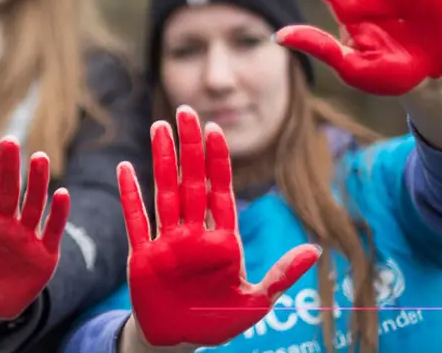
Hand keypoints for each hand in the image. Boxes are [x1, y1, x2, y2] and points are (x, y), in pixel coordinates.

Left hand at [0, 136, 70, 319]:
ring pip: (33, 203)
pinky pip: (53, 230)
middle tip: (8, 142)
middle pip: (8, 189)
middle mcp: (4, 220)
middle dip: (8, 167)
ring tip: (39, 158)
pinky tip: (61, 194)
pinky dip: (58, 213)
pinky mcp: (45, 253)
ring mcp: (26, 234)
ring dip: (37, 182)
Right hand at [119, 106, 319, 347]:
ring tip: (159, 127)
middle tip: (186, 111)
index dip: (218, 160)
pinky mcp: (141, 255)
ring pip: (164, 192)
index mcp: (221, 240)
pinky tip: (125, 169)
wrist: (178, 341)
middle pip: (192, 181)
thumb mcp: (256, 302)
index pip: (221, 191)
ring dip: (162, 160)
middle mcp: (193, 233)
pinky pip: (135, 220)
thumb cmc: (217, 321)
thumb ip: (282, 274)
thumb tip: (316, 249)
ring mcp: (166, 241)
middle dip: (190, 147)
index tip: (215, 129)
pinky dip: (130, 195)